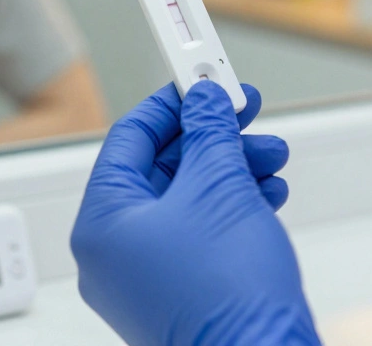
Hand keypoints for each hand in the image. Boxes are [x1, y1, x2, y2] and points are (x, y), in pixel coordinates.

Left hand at [71, 81, 318, 345]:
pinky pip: (198, 234)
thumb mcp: (219, 186)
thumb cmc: (226, 294)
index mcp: (101, 224)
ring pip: (185, 201)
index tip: (199, 76)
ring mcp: (144, 280)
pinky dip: (232, 207)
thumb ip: (208, 132)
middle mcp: (113, 254)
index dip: (170, 102)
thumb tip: (204, 100)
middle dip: (212, 137)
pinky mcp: (178, 295)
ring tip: (270, 157)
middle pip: (161, 169)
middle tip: (243, 110)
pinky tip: (267, 194)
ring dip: (230, 169)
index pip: (129, 139)